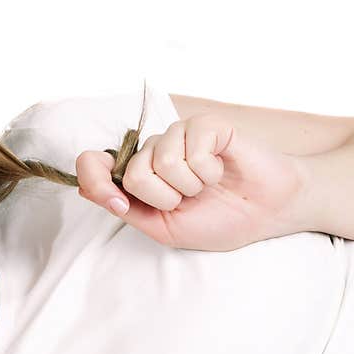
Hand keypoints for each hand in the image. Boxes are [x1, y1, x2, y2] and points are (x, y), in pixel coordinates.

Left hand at [75, 113, 306, 250]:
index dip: (95, 180)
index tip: (117, 203)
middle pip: (132, 173)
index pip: (93, 163)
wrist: (266, 214)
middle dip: (164, 198)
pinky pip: (191, 149)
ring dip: (190, 186)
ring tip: (207, 186)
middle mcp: (153, 150)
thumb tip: (87, 188)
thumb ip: (127, 208)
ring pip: (161, 161)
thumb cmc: (218, 220)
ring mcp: (179, 135)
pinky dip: (208, 171)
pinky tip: (220, 171)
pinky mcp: (206, 125)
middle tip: (189, 199)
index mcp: (138, 175)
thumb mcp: (163, 228)